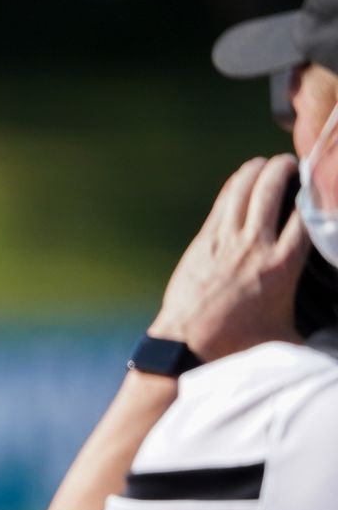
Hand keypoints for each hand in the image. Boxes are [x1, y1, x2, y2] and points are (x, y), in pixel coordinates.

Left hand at [148, 154, 308, 361]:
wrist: (186, 345)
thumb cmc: (240, 345)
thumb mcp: (290, 336)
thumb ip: (318, 329)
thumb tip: (336, 340)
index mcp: (283, 266)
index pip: (308, 214)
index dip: (317, 192)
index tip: (324, 183)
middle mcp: (255, 246)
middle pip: (272, 189)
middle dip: (285, 168)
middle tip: (294, 163)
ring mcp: (225, 241)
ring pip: (243, 189)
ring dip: (258, 170)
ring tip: (270, 164)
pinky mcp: (203, 242)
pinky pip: (222, 202)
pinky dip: (236, 184)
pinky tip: (245, 176)